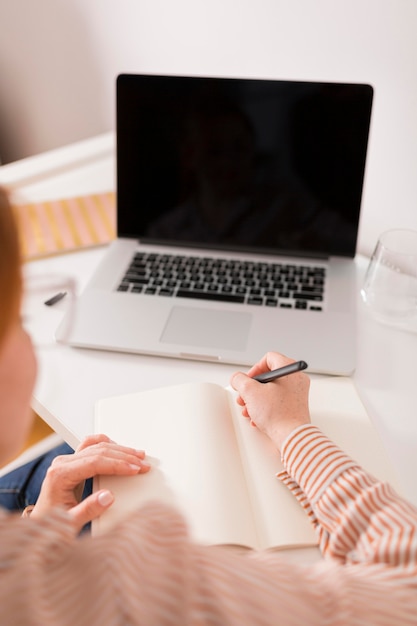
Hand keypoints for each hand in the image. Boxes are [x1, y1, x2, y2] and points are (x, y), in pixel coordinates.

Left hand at [30, 434, 150, 531]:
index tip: (135, 469)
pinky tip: (119, 450)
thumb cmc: (52, 525)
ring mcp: (66, 461)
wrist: (41, 526)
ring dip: (119, 450)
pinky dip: (107, 446)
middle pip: (98, 451)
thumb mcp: (70, 523)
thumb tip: (108, 496)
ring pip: (97, 446)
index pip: (95, 462)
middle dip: (124, 457)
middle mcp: (62, 463)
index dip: (118, 465)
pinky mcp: (72, 463)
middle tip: (142, 464)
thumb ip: (88, 510)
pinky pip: (91, 446)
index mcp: (60, 474)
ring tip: (137, 456)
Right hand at [230, 352, 310, 450]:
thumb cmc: (278, 415)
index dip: (254, 368)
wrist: (291, 436)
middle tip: (245, 396)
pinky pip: (277, 401)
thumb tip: (237, 379)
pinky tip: (258, 417)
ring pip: (271, 390)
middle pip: (269, 376)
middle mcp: (296, 379)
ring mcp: (297, 394)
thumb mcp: (250, 391)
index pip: (269, 358)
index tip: (248, 380)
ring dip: (256, 399)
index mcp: (290, 370)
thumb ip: (239, 380)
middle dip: (252, 388)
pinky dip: (265, 407)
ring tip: (249, 409)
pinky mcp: (295, 406)